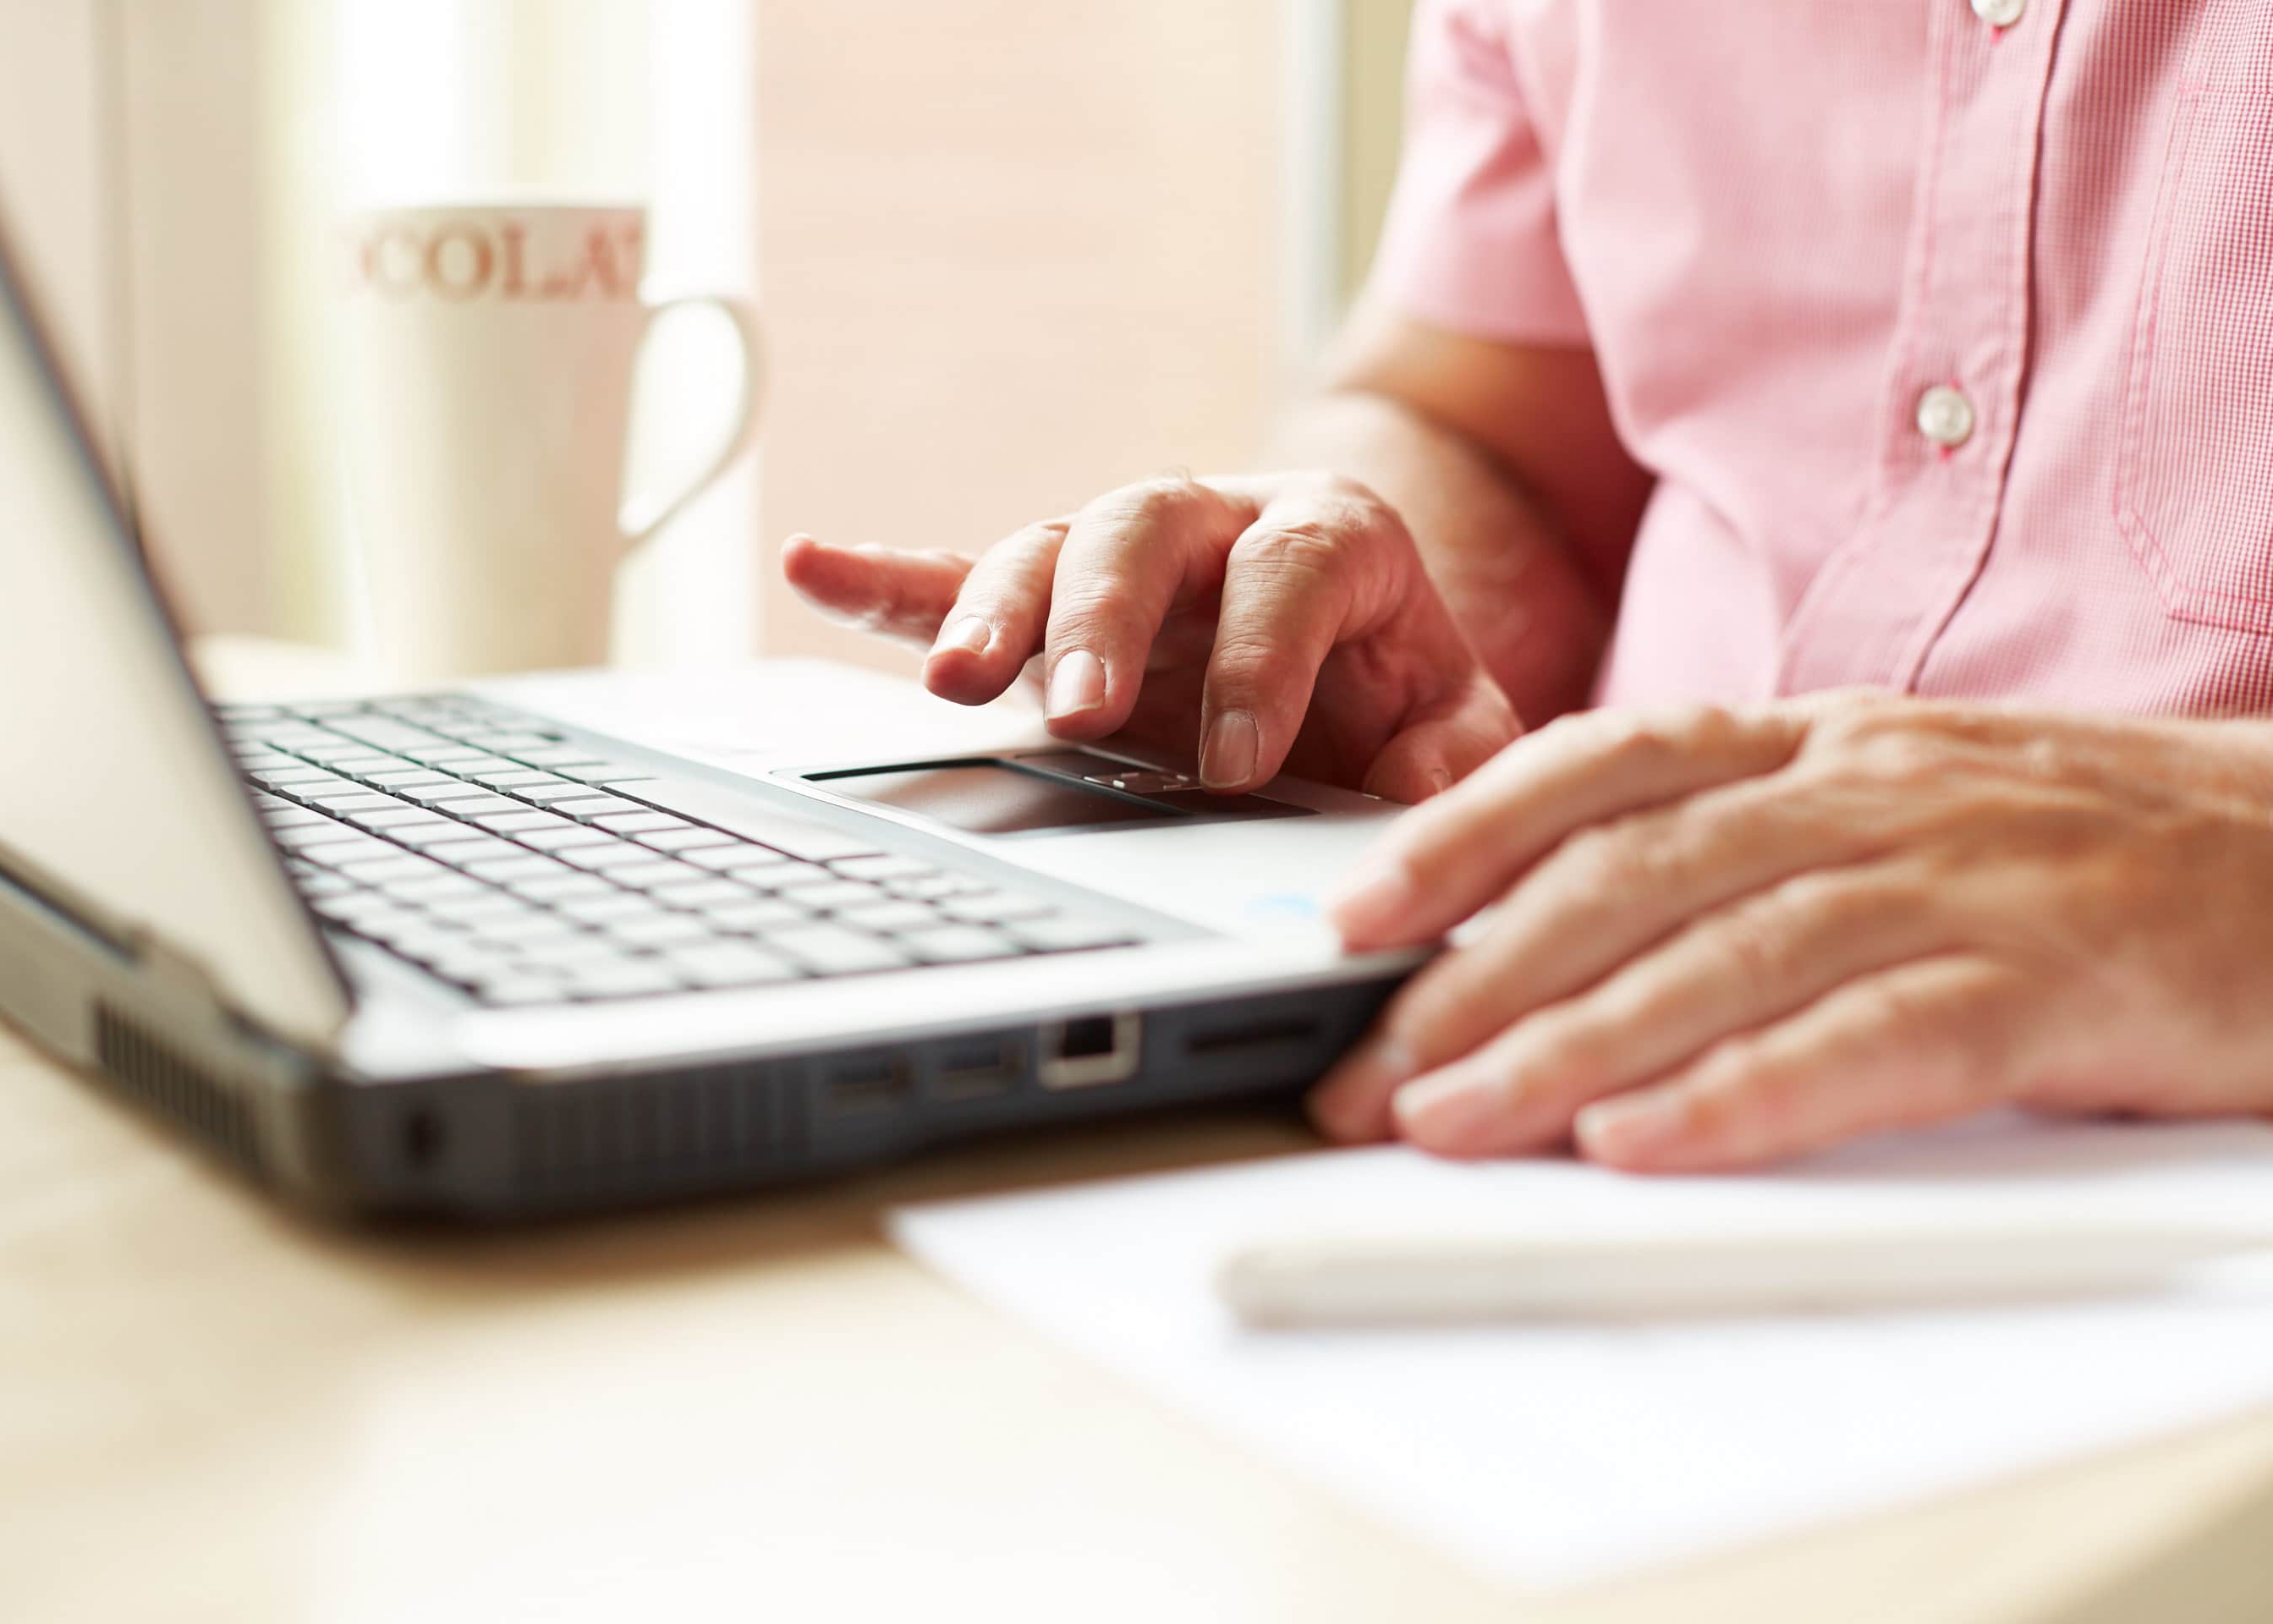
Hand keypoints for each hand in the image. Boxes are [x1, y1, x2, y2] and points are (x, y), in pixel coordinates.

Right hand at [780, 473, 1521, 801]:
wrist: (1366, 662)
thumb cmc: (1403, 696)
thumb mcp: (1456, 729)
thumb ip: (1454, 758)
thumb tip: (1419, 801)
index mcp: (1333, 536)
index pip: (1293, 571)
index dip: (1260, 658)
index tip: (1236, 762)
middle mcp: (1218, 525)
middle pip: (1144, 527)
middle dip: (1101, 614)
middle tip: (1077, 707)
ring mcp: (1125, 562)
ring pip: (1046, 548)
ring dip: (995, 610)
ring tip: (957, 681)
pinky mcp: (1055, 604)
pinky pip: (962, 575)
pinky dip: (891, 580)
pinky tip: (816, 568)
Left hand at [1307, 694, 2272, 1169]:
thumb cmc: (2096, 851)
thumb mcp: (1905, 813)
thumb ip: (1755, 851)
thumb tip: (1571, 932)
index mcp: (1830, 742)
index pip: (1607, 763)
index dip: (1464, 832)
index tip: (1351, 914)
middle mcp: (1876, 790)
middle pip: (1633, 872)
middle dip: (1475, 977)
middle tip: (1364, 1074)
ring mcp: (1968, 877)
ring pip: (1725, 953)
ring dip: (1570, 1043)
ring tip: (1452, 1122)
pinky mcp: (2058, 982)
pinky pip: (1874, 1038)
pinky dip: (1748, 1093)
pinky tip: (1645, 1143)